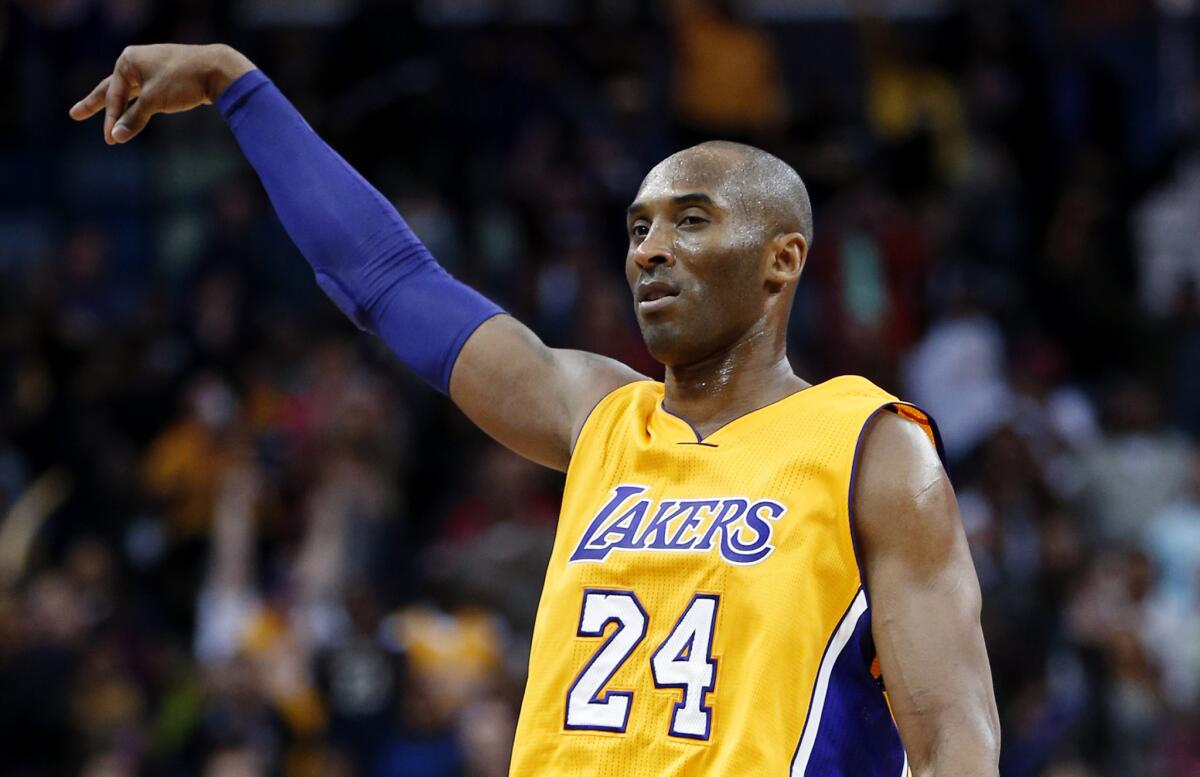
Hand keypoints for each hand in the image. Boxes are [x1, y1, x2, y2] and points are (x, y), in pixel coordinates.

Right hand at [69, 43, 255, 144]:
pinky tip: (131, 111)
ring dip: (118, 107)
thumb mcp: (155, 101)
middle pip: (113, 89)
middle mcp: (136, 62)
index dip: (112, 119)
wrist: (217, 70)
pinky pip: (146, 95)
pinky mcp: (166, 78)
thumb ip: (134, 118)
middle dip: (96, 104)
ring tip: (96, 112)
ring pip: (130, 92)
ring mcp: (151, 69)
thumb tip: (117, 137)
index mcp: (128, 60)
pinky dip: (138, 106)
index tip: (111, 140)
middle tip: (75, 114)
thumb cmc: (183, 80)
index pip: (114, 95)